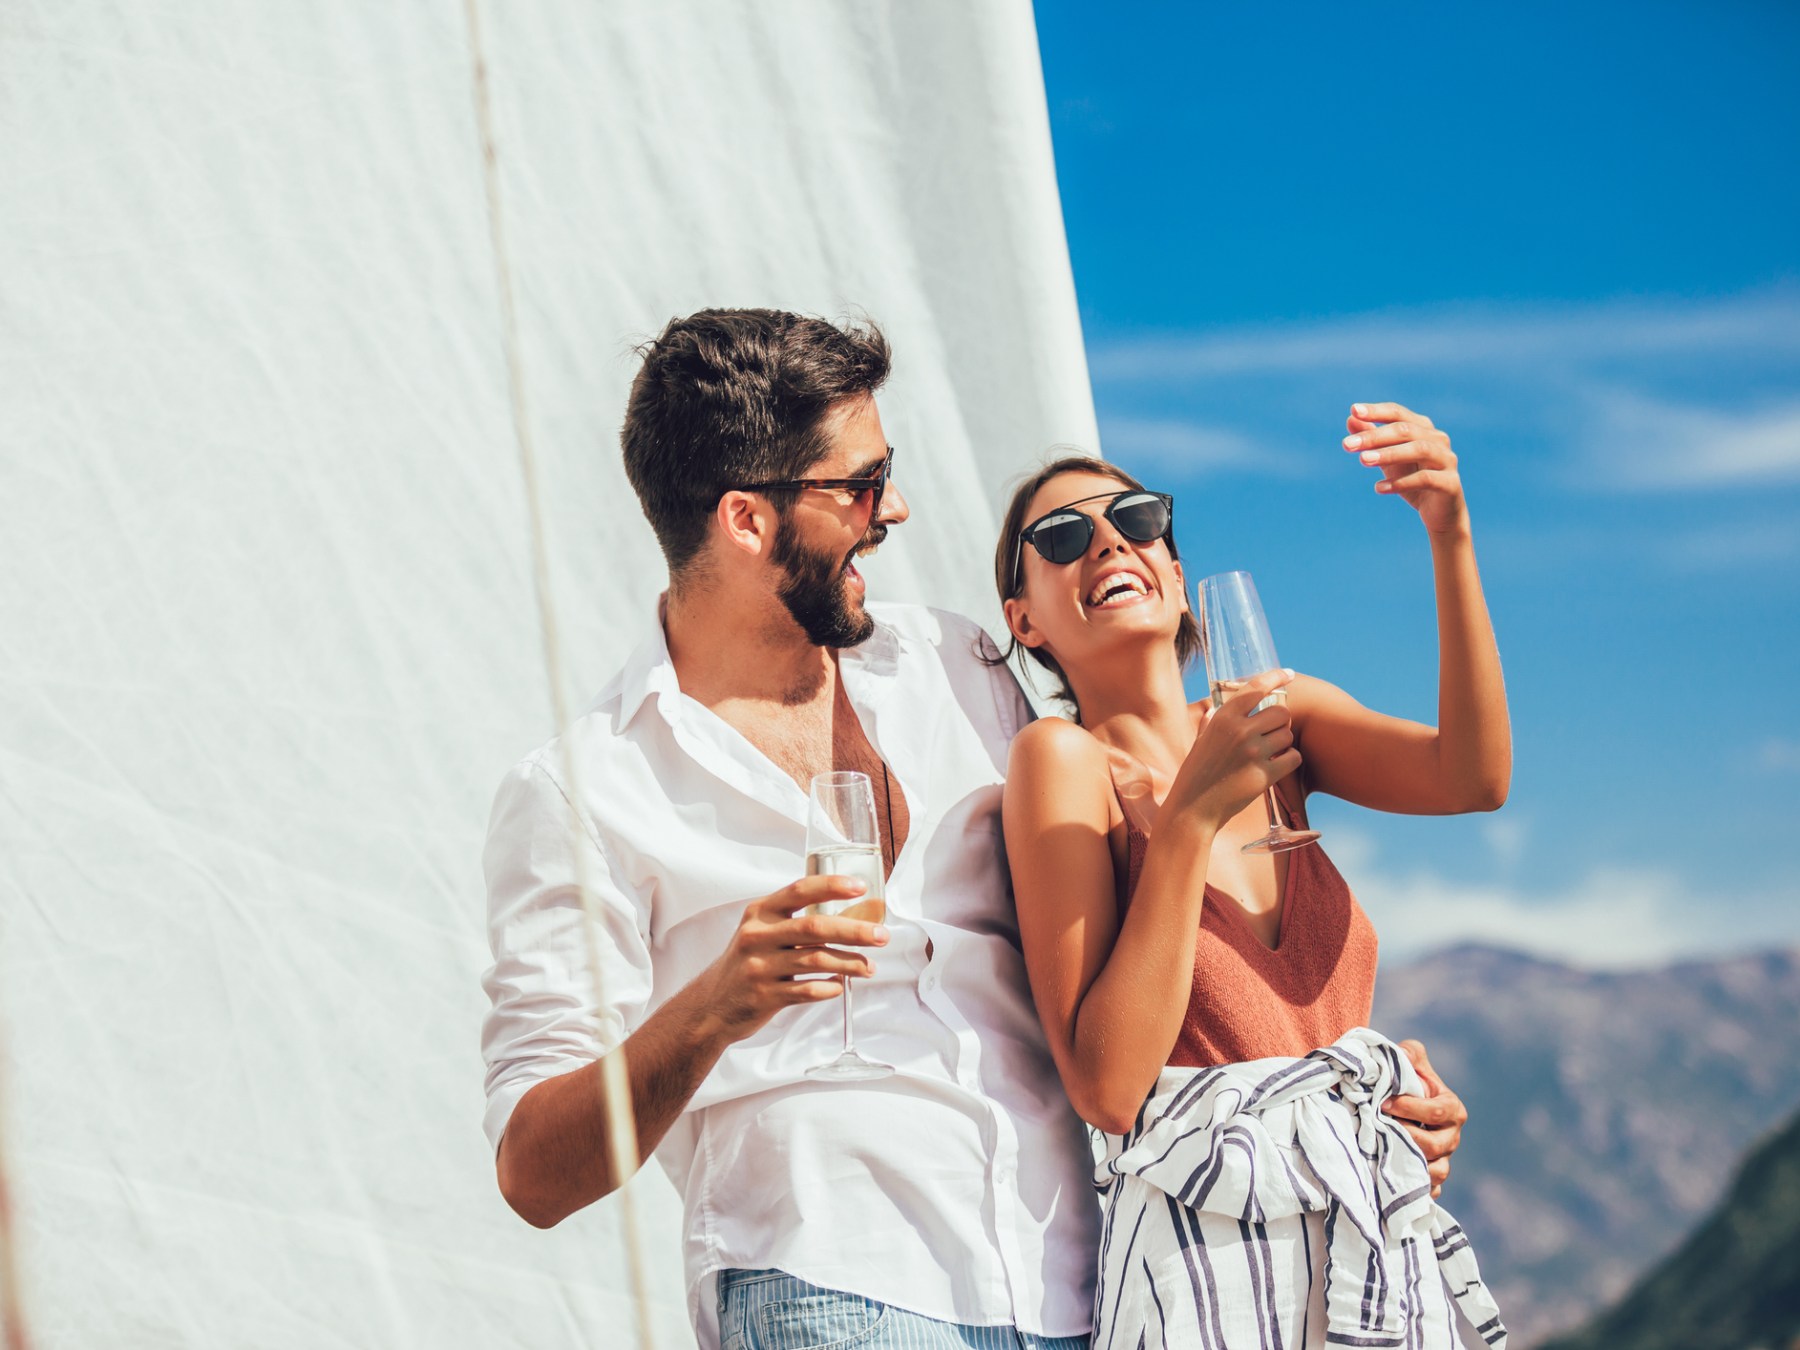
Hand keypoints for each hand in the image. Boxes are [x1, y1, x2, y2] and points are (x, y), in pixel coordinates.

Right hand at [694, 876, 889, 1041]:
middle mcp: (757, 936)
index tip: (860, 886)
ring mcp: (759, 967)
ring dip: (849, 963)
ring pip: (815, 961)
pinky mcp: (764, 996)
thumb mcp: (759, 932)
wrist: (711, 1005)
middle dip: (854, 930)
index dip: (831, 886)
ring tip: (869, 967)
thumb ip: (793, 921)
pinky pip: (806, 991)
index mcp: (760, 913)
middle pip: (814, 928)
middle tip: (882, 935)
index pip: (799, 891)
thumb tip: (850, 915)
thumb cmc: (747, 962)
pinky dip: (828, 988)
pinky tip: (840, 987)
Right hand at [1169, 667, 1299, 830]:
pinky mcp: (1264, 775)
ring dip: (1284, 743)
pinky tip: (1277, 766)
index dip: (1275, 677)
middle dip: (1280, 722)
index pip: (1255, 688)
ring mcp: (1253, 753)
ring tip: (1269, 754)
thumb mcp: (1199, 742)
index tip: (1288, 674)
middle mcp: (1239, 731)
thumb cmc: (1195, 775)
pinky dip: (1290, 760)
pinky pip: (1293, 758)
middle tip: (1271, 734)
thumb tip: (1213, 709)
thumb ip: (1210, 724)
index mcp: (1223, 719)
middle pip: (1281, 712)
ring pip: (1288, 735)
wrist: (1193, 808)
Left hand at [1343, 402, 1468, 536]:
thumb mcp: (1387, 460)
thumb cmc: (1411, 480)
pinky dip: (1401, 482)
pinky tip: (1379, 488)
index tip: (1354, 410)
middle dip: (1374, 436)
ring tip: (1362, 460)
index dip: (1377, 411)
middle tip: (1347, 445)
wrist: (1438, 513)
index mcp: (1423, 429)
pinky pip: (1425, 479)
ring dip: (1389, 454)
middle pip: (1405, 430)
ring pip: (1419, 449)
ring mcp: (1447, 460)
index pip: (1398, 414)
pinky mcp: (1450, 483)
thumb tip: (1351, 419)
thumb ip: (1372, 439)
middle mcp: (1438, 439)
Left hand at [1383, 1038, 1466, 1195]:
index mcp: (1451, 1108)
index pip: (1435, 1112)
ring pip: (1433, 1171)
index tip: (1383, 1103)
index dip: (1408, 1108)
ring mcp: (1442, 1161)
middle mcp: (1451, 1137)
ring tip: (1382, 1149)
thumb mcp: (1407, 1060)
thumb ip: (1407, 1053)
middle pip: (1433, 1145)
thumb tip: (1402, 1055)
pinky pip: (1426, 1192)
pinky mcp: (1430, 1180)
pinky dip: (1412, 1189)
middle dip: (1403, 1134)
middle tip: (1379, 1125)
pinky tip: (1391, 1180)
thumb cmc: (1403, 1081)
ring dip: (1406, 1162)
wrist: (1394, 1106)